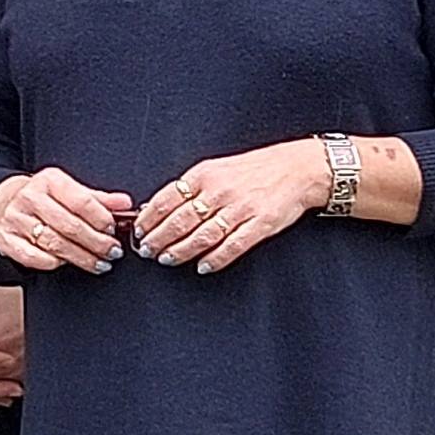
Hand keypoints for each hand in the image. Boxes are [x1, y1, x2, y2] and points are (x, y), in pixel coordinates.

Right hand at [0, 167, 132, 274]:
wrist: (3, 202)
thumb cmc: (43, 197)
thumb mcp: (70, 190)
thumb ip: (98, 199)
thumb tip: (125, 203)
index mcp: (49, 181)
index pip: (81, 201)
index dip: (101, 218)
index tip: (113, 230)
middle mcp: (30, 198)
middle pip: (70, 225)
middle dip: (96, 242)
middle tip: (112, 252)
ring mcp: (16, 219)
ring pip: (54, 243)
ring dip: (81, 257)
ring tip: (99, 263)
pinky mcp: (6, 239)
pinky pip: (33, 256)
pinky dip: (53, 263)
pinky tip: (68, 263)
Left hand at [132, 142, 329, 274]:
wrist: (296, 168)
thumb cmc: (254, 169)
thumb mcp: (216, 168)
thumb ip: (190, 187)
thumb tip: (159, 206)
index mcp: (205, 175)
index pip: (166, 199)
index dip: (149, 219)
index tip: (139, 232)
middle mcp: (220, 191)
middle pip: (180, 221)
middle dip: (159, 239)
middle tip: (147, 251)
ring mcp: (240, 209)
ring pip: (202, 236)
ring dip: (181, 251)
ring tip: (167, 259)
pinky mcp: (260, 224)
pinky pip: (232, 246)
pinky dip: (215, 259)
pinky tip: (203, 266)